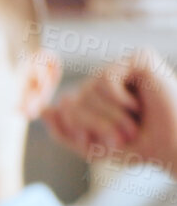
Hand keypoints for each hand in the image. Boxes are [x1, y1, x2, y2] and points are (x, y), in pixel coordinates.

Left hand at [44, 49, 176, 173]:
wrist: (174, 145)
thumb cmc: (140, 146)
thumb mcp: (93, 146)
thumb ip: (64, 132)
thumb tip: (42, 111)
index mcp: (97, 95)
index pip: (65, 106)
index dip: (80, 128)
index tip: (107, 144)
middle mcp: (108, 78)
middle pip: (75, 98)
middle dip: (96, 124)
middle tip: (124, 136)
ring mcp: (124, 66)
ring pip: (89, 89)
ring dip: (110, 116)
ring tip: (132, 124)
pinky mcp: (140, 58)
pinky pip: (106, 78)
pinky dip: (118, 99)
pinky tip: (137, 104)